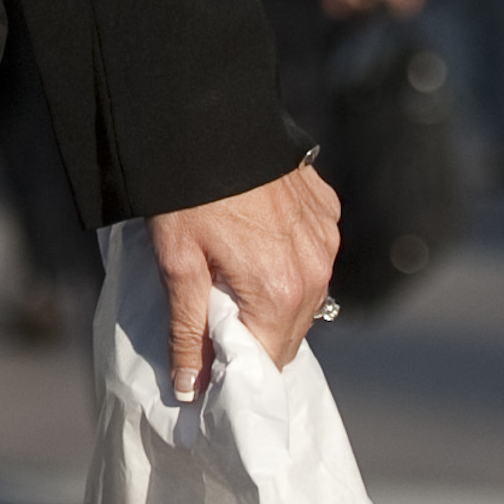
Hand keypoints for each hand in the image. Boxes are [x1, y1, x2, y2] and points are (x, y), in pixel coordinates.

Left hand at [147, 160, 338, 401]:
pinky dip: (288, 261)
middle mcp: (315, 271)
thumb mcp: (176, 263)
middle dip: (254, 337)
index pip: (267, 361)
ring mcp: (326, 239)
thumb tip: (191, 389)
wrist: (208, 114)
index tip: (208, 372)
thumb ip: (187, 330)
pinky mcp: (327, 212)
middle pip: (289, 332)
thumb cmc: (185, 192)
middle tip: (212, 324)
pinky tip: (255, 243)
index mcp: (280, 292)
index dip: (235, 371)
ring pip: (304, 296)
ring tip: (231, 280)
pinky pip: (312, 256)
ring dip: (273, 300)